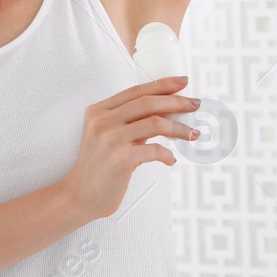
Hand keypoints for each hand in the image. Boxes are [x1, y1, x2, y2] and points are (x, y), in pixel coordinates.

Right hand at [57, 76, 199, 220]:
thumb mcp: (107, 136)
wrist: (81, 194)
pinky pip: (156, 150)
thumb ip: (129, 122)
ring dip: (180, 128)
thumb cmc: (99, 165)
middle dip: (176, 101)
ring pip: (156, 123)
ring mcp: (110, 139)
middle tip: (195, 104)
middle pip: (147, 102)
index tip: (182, 82)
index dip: (162, 85)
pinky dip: (168, 154)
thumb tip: (166, 111)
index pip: (135, 91)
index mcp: (98, 111)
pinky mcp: (121, 159)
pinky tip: (170, 159)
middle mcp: (102, 121)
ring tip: (192, 134)